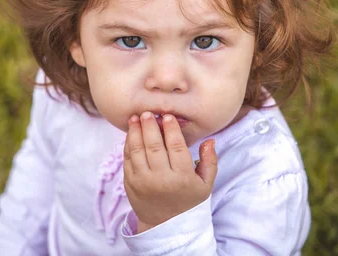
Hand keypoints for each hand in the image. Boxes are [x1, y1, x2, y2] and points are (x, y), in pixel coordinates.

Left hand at [123, 111, 217, 232]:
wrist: (164, 224)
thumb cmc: (187, 200)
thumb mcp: (205, 184)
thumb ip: (210, 161)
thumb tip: (210, 140)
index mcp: (182, 177)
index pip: (176, 147)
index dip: (171, 130)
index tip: (167, 116)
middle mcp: (161, 179)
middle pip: (154, 146)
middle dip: (150, 126)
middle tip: (148, 113)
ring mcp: (143, 181)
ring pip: (138, 150)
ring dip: (135, 132)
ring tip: (136, 118)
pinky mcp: (130, 183)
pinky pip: (128, 158)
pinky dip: (128, 143)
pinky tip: (131, 133)